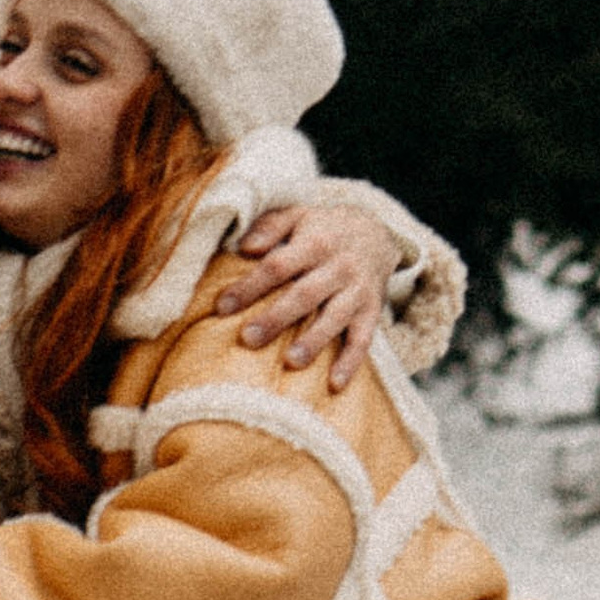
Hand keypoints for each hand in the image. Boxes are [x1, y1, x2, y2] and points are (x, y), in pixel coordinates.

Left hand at [214, 201, 402, 391]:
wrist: (376, 233)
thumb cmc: (323, 229)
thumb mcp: (298, 215)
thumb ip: (270, 227)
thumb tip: (245, 247)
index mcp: (316, 242)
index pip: (278, 265)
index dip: (250, 286)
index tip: (222, 307)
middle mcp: (339, 267)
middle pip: (305, 294)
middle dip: (277, 318)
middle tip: (249, 339)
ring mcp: (357, 291)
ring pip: (334, 318)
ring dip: (314, 341)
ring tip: (290, 362)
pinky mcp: (372, 312)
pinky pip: (363, 340)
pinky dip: (351, 362)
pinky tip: (334, 384)